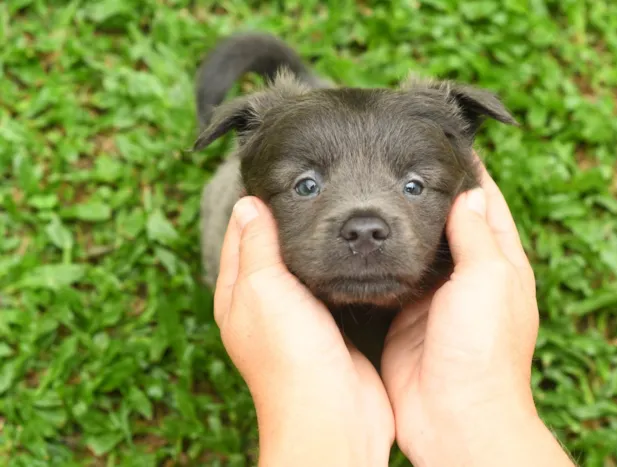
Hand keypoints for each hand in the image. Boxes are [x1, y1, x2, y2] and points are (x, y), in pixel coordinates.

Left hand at [214, 197, 393, 466]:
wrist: (334, 411)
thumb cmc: (290, 353)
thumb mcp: (263, 289)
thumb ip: (257, 245)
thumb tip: (248, 204)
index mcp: (237, 294)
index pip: (240, 235)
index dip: (252, 203)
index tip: (274, 172)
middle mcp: (265, 304)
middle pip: (272, 249)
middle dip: (287, 218)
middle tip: (312, 182)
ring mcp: (300, 316)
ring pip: (305, 266)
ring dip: (316, 241)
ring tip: (334, 206)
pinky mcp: (332, 326)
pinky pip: (332, 285)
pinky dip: (338, 264)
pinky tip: (354, 248)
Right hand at [382, 162, 573, 465]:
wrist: (453, 414)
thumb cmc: (483, 351)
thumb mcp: (488, 278)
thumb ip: (477, 234)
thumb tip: (469, 192)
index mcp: (499, 262)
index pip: (485, 203)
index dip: (467, 173)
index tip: (443, 143)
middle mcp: (466, 276)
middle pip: (446, 222)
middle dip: (426, 193)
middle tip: (395, 161)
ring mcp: (433, 296)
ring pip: (413, 247)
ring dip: (398, 223)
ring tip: (371, 189)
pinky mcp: (402, 316)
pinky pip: (389, 277)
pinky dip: (377, 257)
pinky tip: (359, 237)